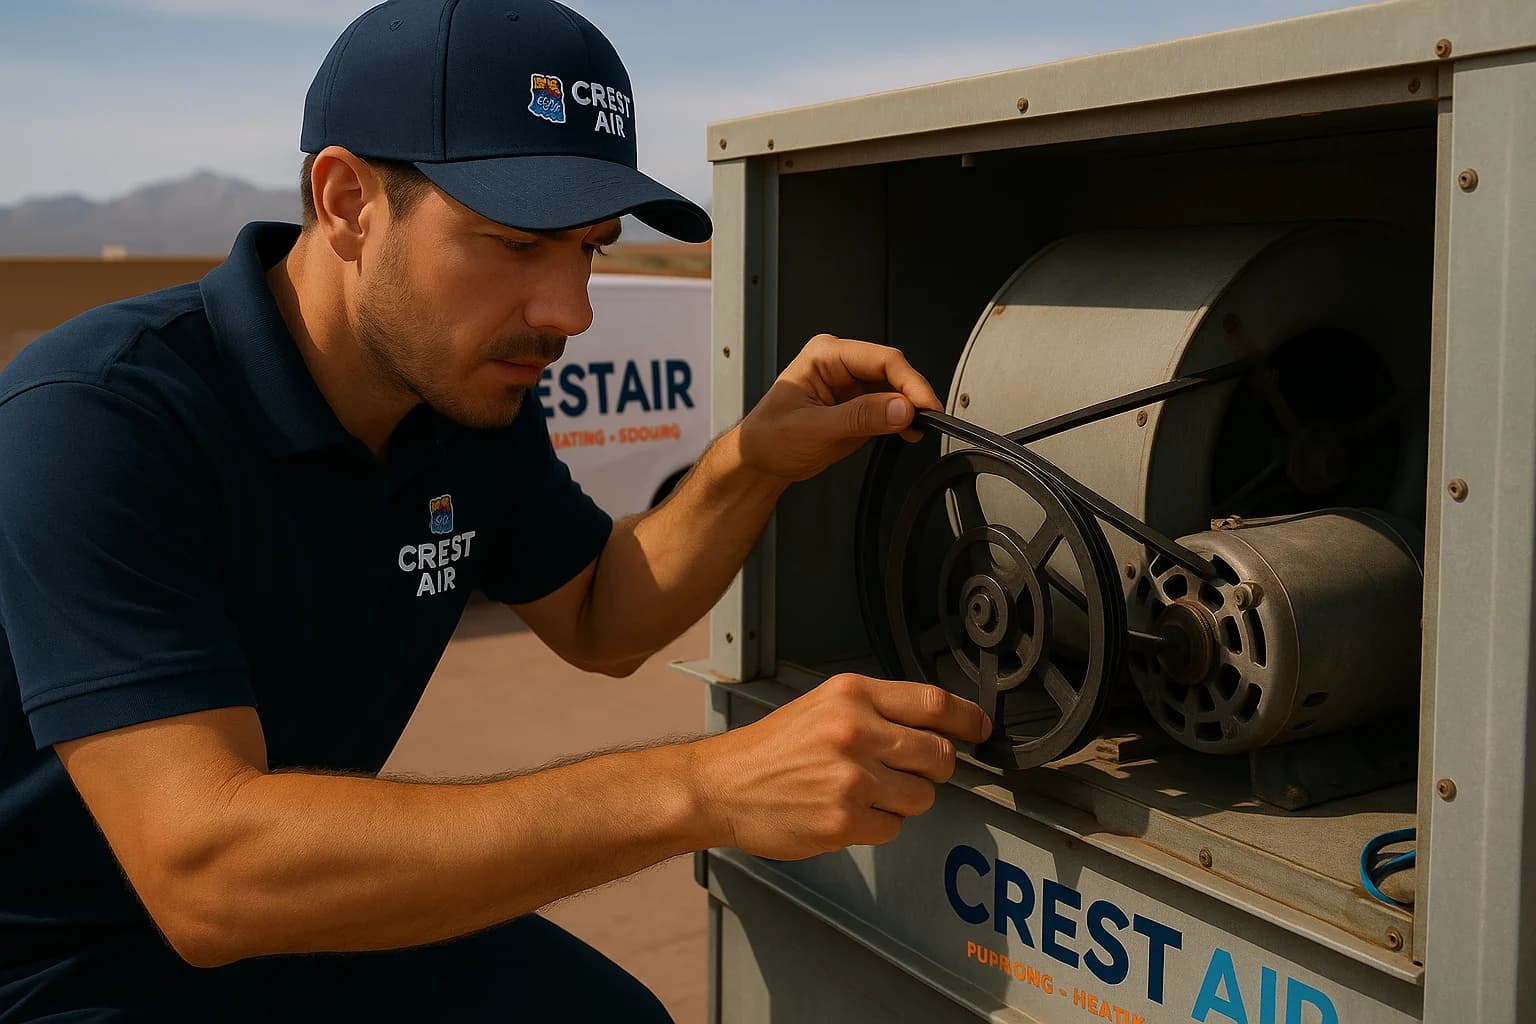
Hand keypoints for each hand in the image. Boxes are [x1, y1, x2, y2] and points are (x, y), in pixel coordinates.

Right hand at [689, 674, 992, 859]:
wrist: (722, 785)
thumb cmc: (773, 747)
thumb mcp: (823, 705)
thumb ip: (877, 710)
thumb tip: (938, 726)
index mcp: (851, 695)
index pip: (933, 703)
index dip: (966, 719)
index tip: (979, 729)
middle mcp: (854, 731)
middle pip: (938, 755)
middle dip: (935, 769)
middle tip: (915, 771)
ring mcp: (850, 778)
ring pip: (922, 796)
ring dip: (905, 800)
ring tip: (868, 792)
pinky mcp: (844, 819)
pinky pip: (894, 828)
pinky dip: (879, 824)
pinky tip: (848, 812)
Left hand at [736, 334, 943, 481]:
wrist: (760, 461)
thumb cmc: (769, 437)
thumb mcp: (813, 428)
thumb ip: (859, 417)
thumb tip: (900, 408)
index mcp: (825, 354)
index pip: (882, 358)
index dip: (909, 381)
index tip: (924, 405)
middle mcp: (842, 364)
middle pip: (893, 371)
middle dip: (912, 395)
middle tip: (926, 421)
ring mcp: (853, 386)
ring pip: (897, 389)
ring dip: (910, 409)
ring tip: (916, 430)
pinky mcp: (860, 406)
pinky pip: (892, 407)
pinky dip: (903, 420)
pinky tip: (907, 433)